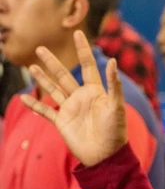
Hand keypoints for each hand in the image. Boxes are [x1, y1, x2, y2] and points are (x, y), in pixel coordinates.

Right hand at [20, 30, 126, 166]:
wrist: (106, 156)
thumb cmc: (115, 132)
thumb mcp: (116, 106)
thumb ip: (114, 84)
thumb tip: (112, 60)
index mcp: (96, 92)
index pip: (88, 66)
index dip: (83, 50)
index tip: (77, 33)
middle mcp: (82, 98)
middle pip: (65, 75)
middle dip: (52, 62)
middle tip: (41, 48)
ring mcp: (71, 109)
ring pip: (54, 90)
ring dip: (42, 79)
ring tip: (31, 66)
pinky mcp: (62, 122)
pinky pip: (46, 111)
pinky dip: (35, 105)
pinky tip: (24, 98)